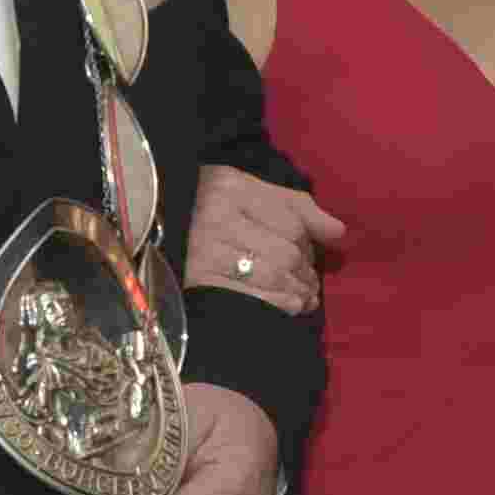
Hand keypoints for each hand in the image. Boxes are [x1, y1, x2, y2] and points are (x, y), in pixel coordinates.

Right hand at [183, 166, 343, 319]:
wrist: (157, 225)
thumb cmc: (212, 207)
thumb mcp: (250, 192)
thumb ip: (296, 207)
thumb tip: (338, 232)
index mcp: (230, 189)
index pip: (291, 222)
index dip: (311, 242)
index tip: (314, 253)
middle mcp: (216, 218)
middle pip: (286, 252)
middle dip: (307, 271)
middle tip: (311, 281)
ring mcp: (206, 253)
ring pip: (274, 275)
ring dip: (299, 291)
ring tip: (306, 295)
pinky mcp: (200, 282)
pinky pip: (254, 297)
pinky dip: (281, 305)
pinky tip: (291, 306)